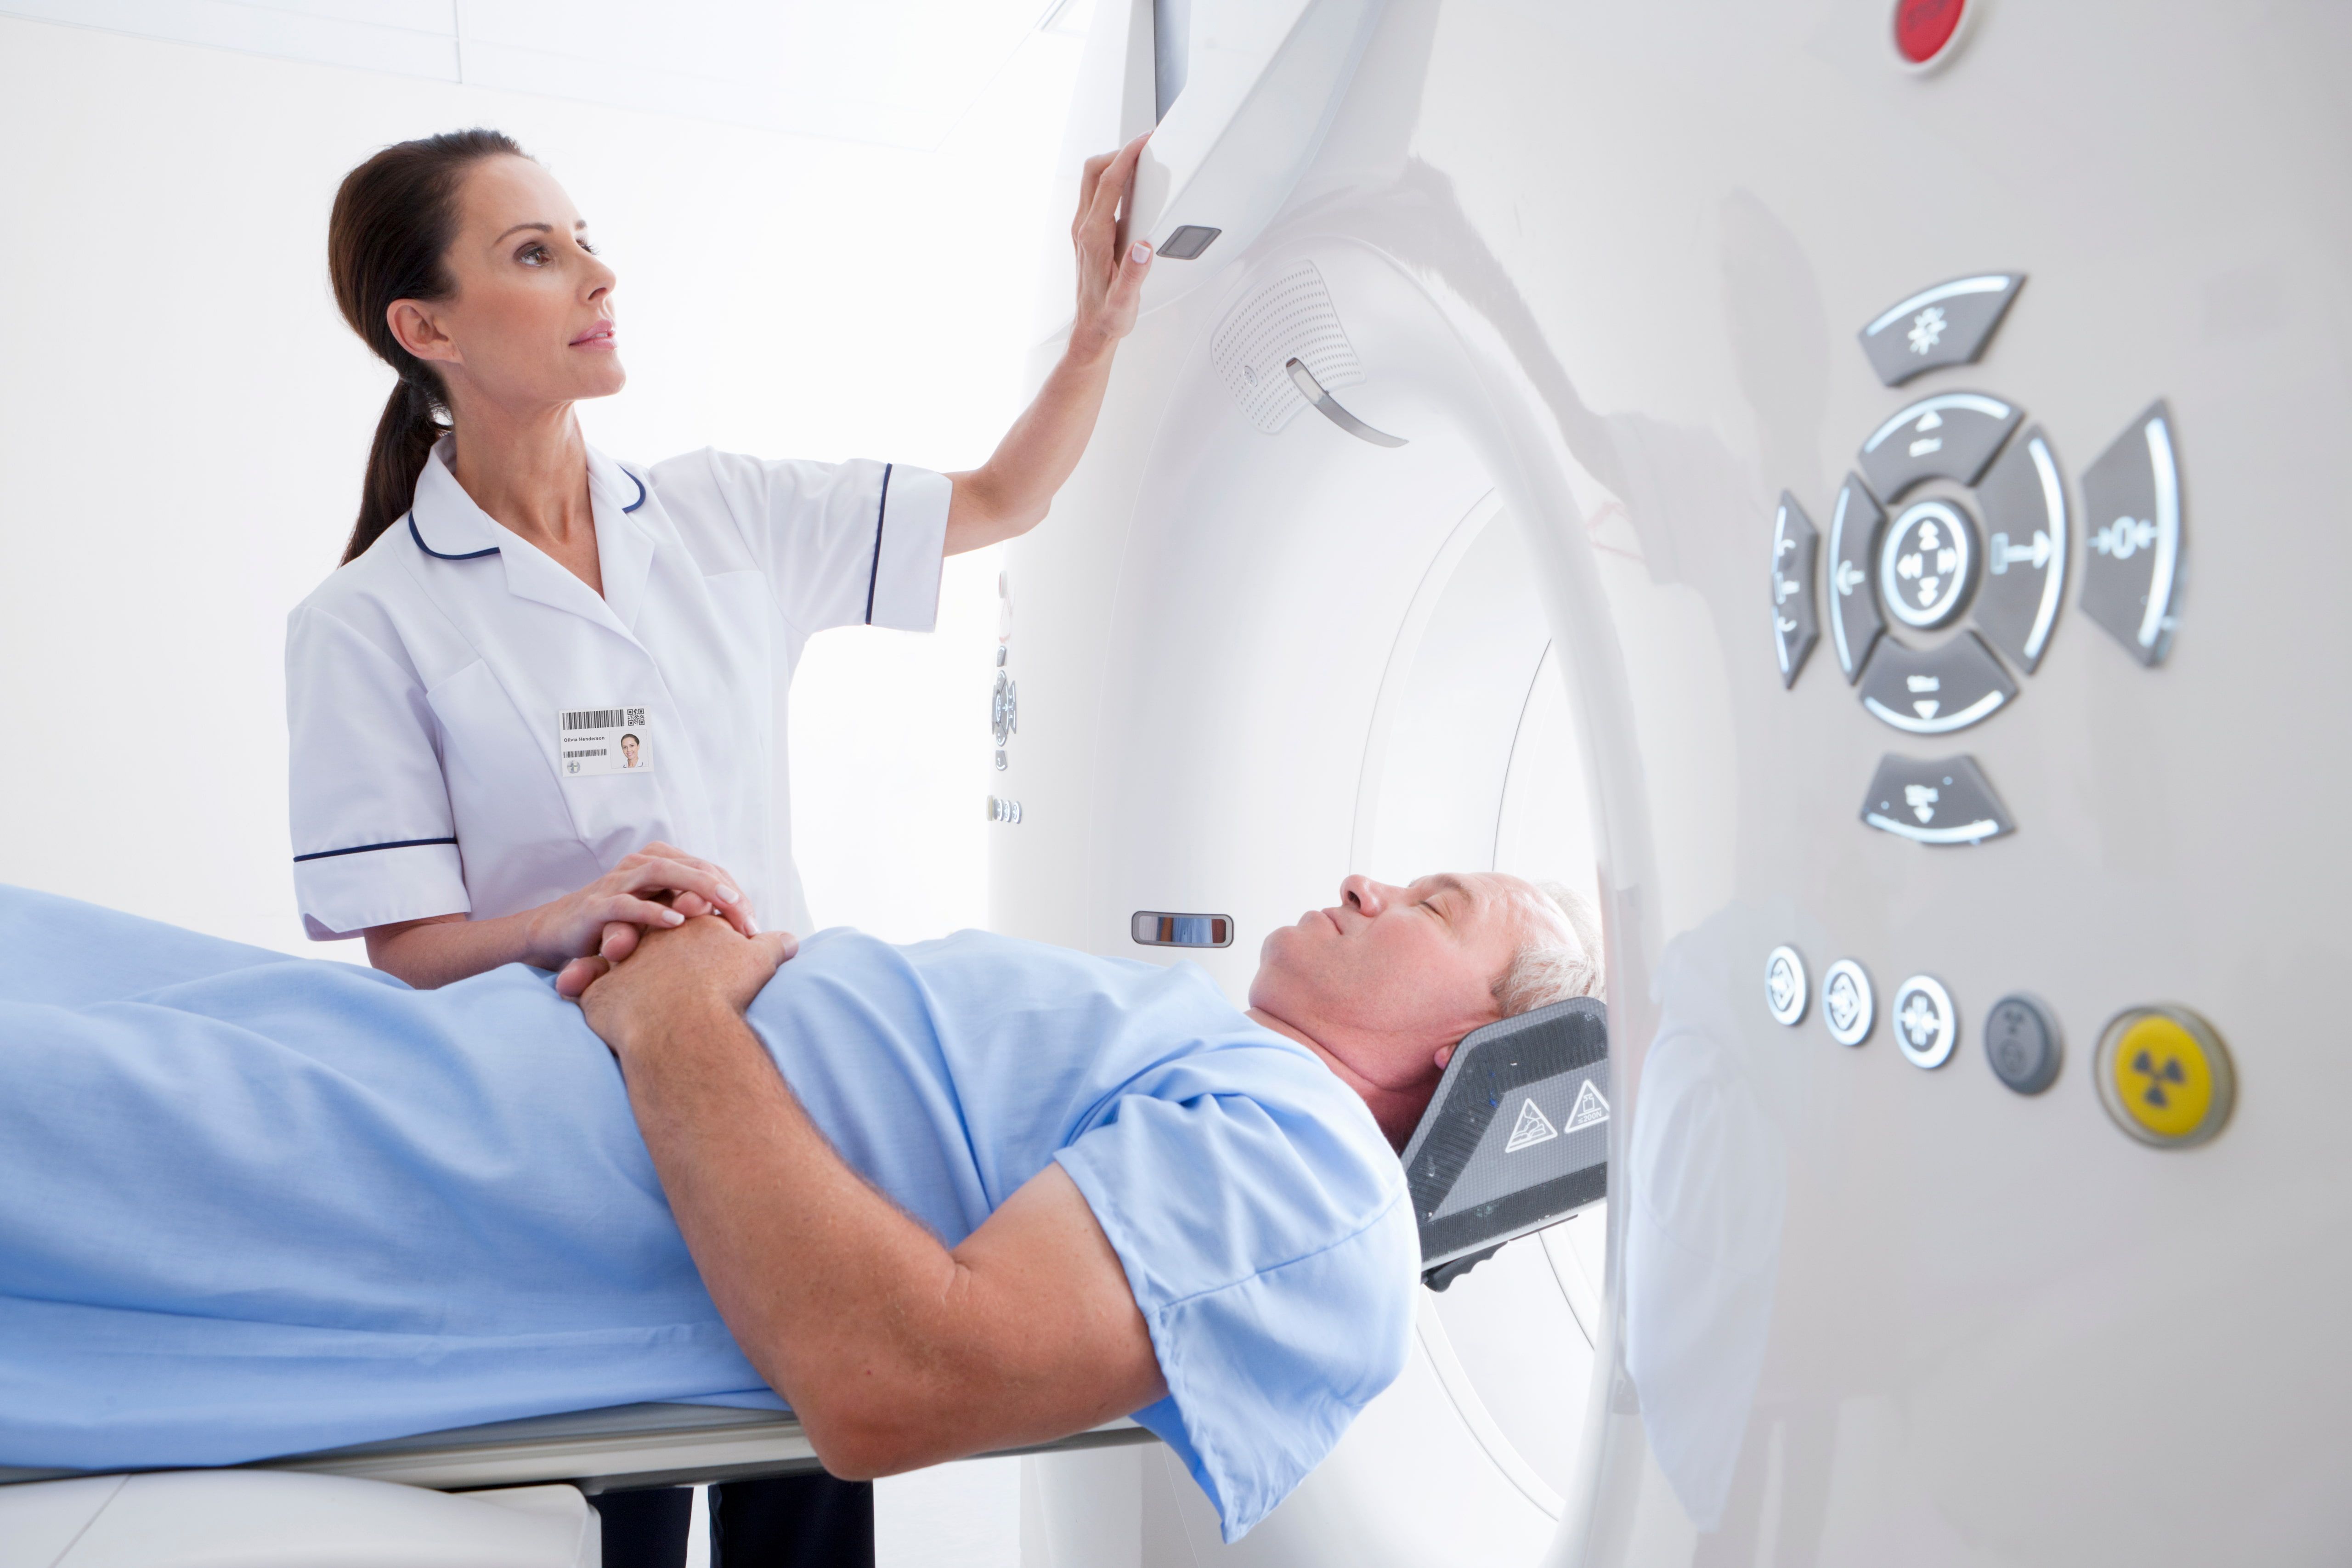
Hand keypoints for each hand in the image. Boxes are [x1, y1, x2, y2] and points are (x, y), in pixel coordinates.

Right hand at [529, 842, 756, 989]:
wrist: (561, 933)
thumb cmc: (620, 926)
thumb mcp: (661, 915)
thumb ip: (693, 912)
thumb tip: (745, 931)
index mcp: (661, 862)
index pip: (708, 870)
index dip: (735, 894)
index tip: (756, 926)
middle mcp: (641, 865)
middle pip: (693, 867)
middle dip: (725, 892)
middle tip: (749, 921)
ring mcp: (617, 881)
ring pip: (663, 873)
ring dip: (697, 888)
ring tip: (724, 907)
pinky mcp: (596, 905)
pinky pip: (627, 903)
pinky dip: (652, 910)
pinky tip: (676, 921)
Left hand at [573, 915, 796, 1059]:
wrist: (685, 1027)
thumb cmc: (723, 992)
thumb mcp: (759, 962)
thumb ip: (774, 946)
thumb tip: (792, 940)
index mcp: (685, 923)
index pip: (680, 912)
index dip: (684, 917)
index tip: (686, 923)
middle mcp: (650, 937)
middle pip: (641, 927)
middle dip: (641, 931)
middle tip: (644, 942)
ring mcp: (622, 964)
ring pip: (609, 954)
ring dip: (605, 957)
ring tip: (606, 960)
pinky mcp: (598, 995)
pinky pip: (585, 988)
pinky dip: (581, 986)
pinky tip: (579, 990)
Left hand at [1070, 134, 1153, 358]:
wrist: (1091, 331)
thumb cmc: (1107, 317)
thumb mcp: (1124, 301)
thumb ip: (1134, 274)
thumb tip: (1143, 247)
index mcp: (1093, 237)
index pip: (1108, 184)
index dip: (1126, 157)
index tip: (1143, 142)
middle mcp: (1085, 229)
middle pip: (1094, 172)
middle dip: (1118, 152)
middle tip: (1144, 146)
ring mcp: (1085, 230)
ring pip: (1094, 181)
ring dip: (1115, 164)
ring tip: (1141, 160)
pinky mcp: (1090, 234)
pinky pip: (1099, 196)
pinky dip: (1114, 181)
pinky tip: (1132, 187)